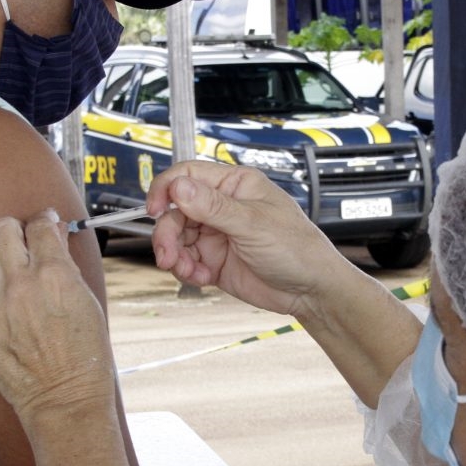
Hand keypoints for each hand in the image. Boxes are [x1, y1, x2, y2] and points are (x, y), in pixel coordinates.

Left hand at [0, 210, 115, 427]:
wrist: (64, 399)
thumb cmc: (83, 354)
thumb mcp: (87, 301)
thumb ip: (66, 265)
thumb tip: (53, 235)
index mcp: (55, 275)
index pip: (40, 226)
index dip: (43, 221)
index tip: (43, 225)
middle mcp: (19, 285)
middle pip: (1, 229)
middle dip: (12, 231)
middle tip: (18, 243)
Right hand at [147, 162, 345, 314]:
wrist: (310, 290)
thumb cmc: (297, 248)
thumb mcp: (253, 225)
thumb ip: (213, 207)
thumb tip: (179, 186)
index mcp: (235, 185)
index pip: (188, 175)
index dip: (166, 189)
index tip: (155, 209)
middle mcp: (222, 207)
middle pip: (176, 211)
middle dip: (168, 234)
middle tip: (168, 255)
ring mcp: (217, 234)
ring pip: (177, 238)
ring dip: (175, 255)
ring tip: (187, 271)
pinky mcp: (214, 260)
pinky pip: (186, 260)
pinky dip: (186, 271)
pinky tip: (202, 278)